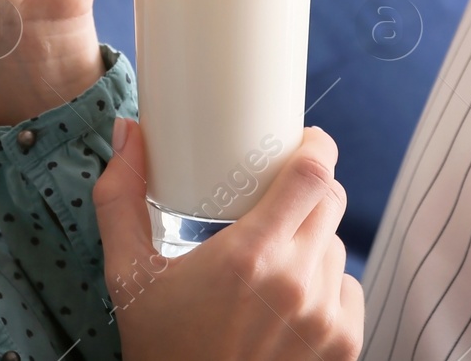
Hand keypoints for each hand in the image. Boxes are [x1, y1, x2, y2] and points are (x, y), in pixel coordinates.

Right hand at [93, 121, 364, 360]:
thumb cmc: (161, 350)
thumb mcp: (129, 276)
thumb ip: (120, 200)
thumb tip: (128, 132)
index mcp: (250, 257)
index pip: (313, 175)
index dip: (316, 147)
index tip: (302, 141)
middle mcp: (297, 285)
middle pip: (332, 202)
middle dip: (308, 190)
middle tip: (277, 199)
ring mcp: (326, 319)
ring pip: (337, 246)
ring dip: (313, 241)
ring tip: (274, 261)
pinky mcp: (344, 347)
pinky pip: (350, 290)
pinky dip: (328, 287)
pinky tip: (293, 301)